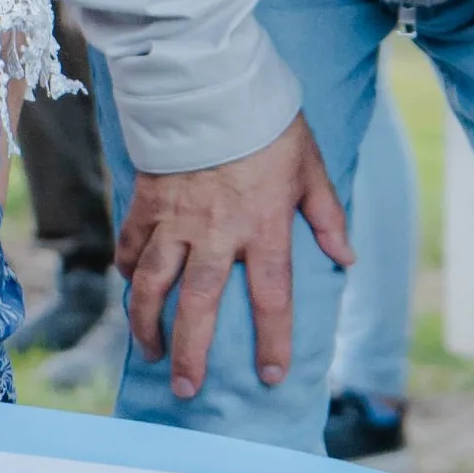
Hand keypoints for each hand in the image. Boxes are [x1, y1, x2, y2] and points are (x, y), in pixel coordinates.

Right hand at [117, 112, 352, 398]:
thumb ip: (327, 217)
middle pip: (198, 306)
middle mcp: (215, 233)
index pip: (271, 298)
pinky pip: (131, 248)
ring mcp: (175, 220)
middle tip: (186, 388)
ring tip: (151, 351)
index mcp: (262, 227)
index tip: (272, 376)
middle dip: (191, 353)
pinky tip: (131, 290)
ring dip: (148, 324)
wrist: (211, 84)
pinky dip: (129, 272)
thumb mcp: (311, 168)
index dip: (273, 341)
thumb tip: (345, 258)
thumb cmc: (267, 125)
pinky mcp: (146, 203)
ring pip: (152, 286)